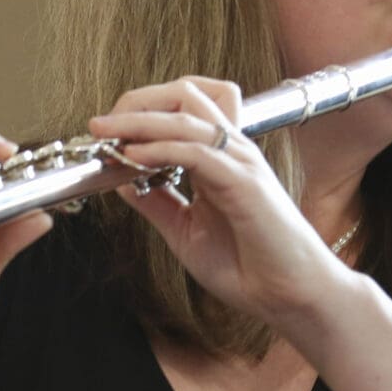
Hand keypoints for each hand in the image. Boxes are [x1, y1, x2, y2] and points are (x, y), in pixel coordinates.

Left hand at [87, 78, 345, 329]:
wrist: (289, 297)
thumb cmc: (249, 268)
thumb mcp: (184, 231)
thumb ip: (156, 203)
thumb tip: (122, 181)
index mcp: (218, 158)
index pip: (181, 107)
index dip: (139, 111)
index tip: (105, 135)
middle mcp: (231, 151)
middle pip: (184, 93)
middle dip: (136, 102)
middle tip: (102, 126)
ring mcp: (240, 163)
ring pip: (187, 114)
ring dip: (139, 120)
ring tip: (106, 133)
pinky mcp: (245, 184)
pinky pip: (198, 151)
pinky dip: (161, 148)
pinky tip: (134, 158)